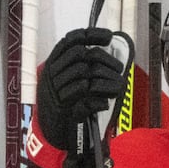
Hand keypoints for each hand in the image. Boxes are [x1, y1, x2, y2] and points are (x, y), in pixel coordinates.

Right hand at [27, 27, 124, 167]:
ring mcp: (54, 88)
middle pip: (79, 54)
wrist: (50, 133)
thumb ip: (80, 67)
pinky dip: (96, 93)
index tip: (109, 36)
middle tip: (118, 68)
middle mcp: (51, 72)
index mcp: (53, 63)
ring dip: (103, 78)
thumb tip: (105, 52)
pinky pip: (80, 90)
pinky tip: (103, 101)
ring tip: (115, 87)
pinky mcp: (60, 104)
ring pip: (82, 71)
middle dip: (103, 59)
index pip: (71, 39)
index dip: (91, 34)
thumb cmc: (63, 105)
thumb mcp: (67, 82)